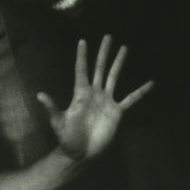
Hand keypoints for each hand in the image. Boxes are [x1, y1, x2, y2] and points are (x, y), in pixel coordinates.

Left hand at [38, 36, 152, 161]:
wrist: (81, 153)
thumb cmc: (67, 137)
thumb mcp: (58, 122)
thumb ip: (52, 108)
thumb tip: (39, 95)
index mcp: (80, 93)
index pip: (81, 69)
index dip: (82, 56)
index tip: (82, 40)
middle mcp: (94, 93)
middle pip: (100, 67)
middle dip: (103, 52)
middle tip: (108, 36)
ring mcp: (106, 101)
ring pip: (114, 77)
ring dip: (118, 63)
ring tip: (124, 48)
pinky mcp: (117, 112)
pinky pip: (131, 99)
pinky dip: (140, 92)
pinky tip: (150, 83)